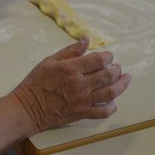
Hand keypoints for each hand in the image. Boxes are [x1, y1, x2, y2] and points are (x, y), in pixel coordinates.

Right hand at [11, 38, 130, 133]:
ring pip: (110, 93)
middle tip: (118, 67)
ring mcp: (83, 100)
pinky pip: (102, 112)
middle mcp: (80, 85)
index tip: (109, 56)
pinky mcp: (82, 114)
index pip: (98, 61)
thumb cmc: (36, 82)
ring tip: (125, 80)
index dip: (108, 57)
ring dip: (121, 86)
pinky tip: (114, 102)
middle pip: (107, 76)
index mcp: (71, 69)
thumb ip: (70, 51)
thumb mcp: (50, 61)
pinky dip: (111, 107)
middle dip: (116, 69)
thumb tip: (86, 40)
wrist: (28, 107)